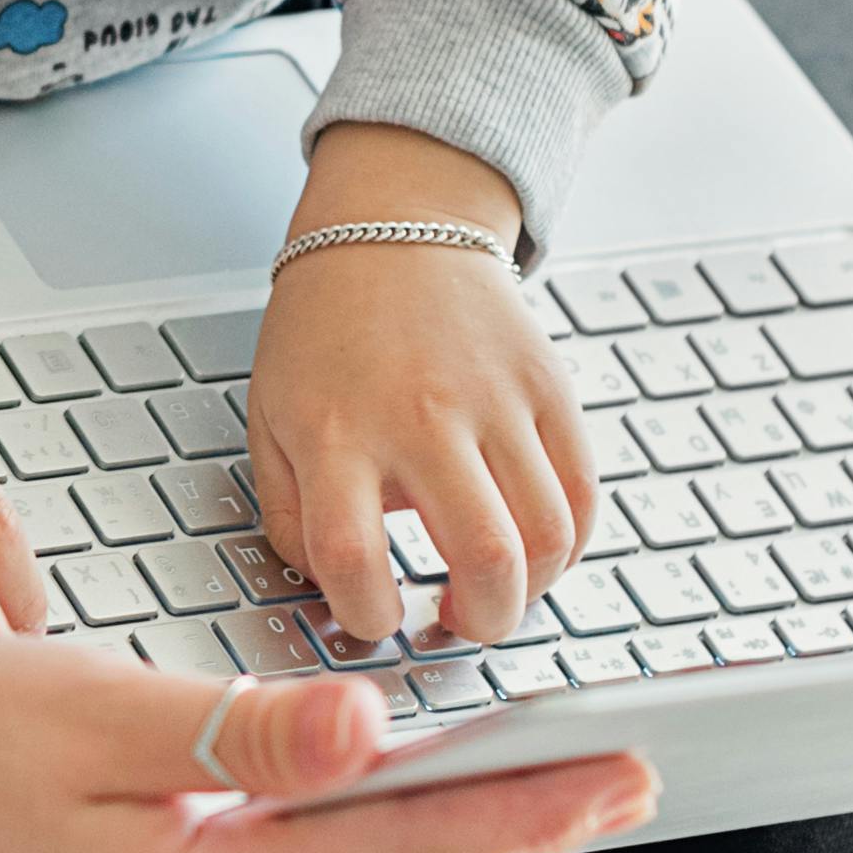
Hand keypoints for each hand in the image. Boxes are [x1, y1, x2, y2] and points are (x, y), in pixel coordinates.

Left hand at [245, 126, 596, 651]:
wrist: (391, 230)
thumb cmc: (325, 331)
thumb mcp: (268, 416)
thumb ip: (288, 510)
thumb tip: (329, 586)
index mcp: (335, 430)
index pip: (351, 558)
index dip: (366, 614)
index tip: (374, 616)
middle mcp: (420, 417)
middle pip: (483, 557)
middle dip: (479, 623)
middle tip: (460, 621)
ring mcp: (494, 400)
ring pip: (549, 534)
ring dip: (531, 590)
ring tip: (498, 589)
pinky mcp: (548, 387)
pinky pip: (584, 492)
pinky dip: (570, 543)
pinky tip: (535, 548)